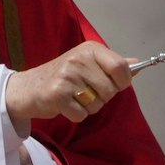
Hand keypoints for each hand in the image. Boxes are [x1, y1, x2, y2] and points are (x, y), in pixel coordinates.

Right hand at [4, 40, 134, 135]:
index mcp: (90, 49)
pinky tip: (65, 105)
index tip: (115, 85)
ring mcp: (67, 77)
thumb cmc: (63, 76)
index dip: (123, 82)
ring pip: (98, 104)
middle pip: (110, 90)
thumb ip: (112, 64)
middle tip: (85, 91)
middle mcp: (79, 60)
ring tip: (74, 97)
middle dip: (102, 97)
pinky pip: (82, 114)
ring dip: (88, 107)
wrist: (27, 87)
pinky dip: (76, 115)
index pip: (120, 67)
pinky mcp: (57, 95)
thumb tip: (137, 63)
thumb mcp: (87, 64)